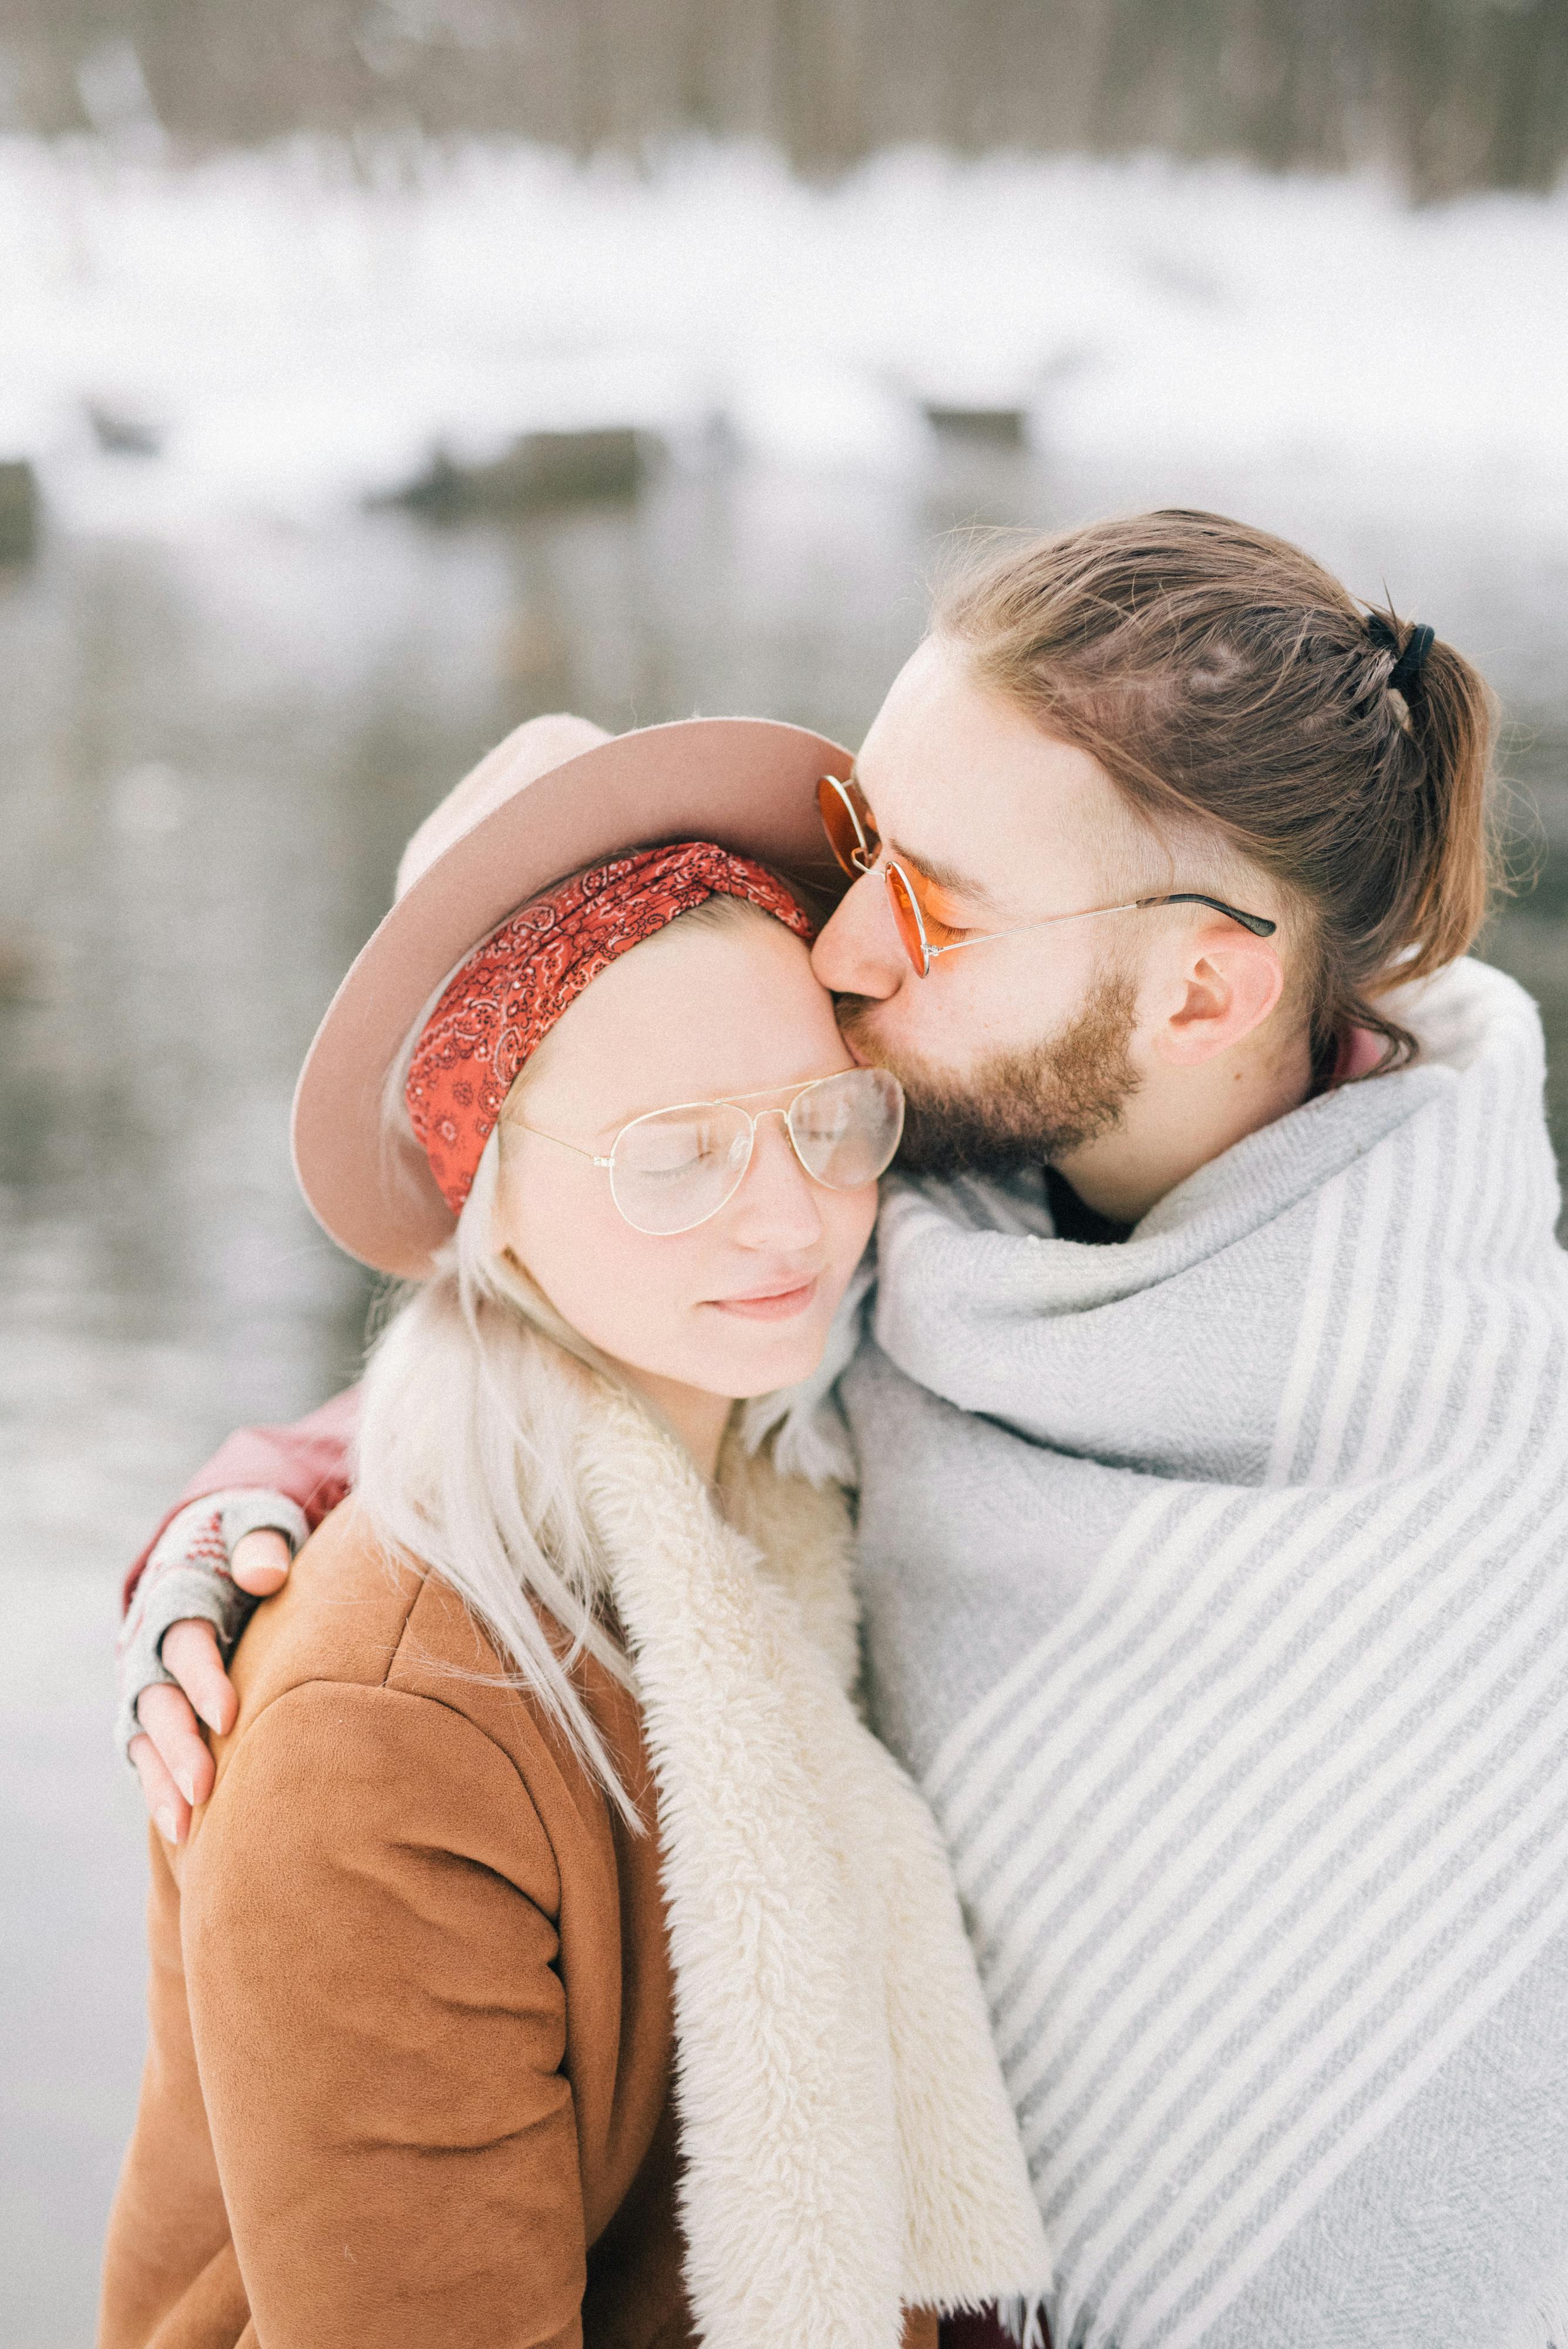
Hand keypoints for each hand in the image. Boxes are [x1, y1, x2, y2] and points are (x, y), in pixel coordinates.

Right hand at [128, 1529, 293, 1843]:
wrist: (213, 1552)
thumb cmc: (248, 1543)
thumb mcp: (255, 1527)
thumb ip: (261, 1545)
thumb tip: (265, 1572)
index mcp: (177, 1600)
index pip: (186, 1644)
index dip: (203, 1679)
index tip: (229, 1717)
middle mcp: (152, 1648)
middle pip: (159, 1700)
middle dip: (179, 1745)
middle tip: (205, 1787)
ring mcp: (147, 1685)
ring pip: (147, 1737)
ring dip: (163, 1780)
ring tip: (186, 1826)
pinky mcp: (152, 1715)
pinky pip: (148, 1756)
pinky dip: (160, 1790)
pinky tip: (181, 1830)